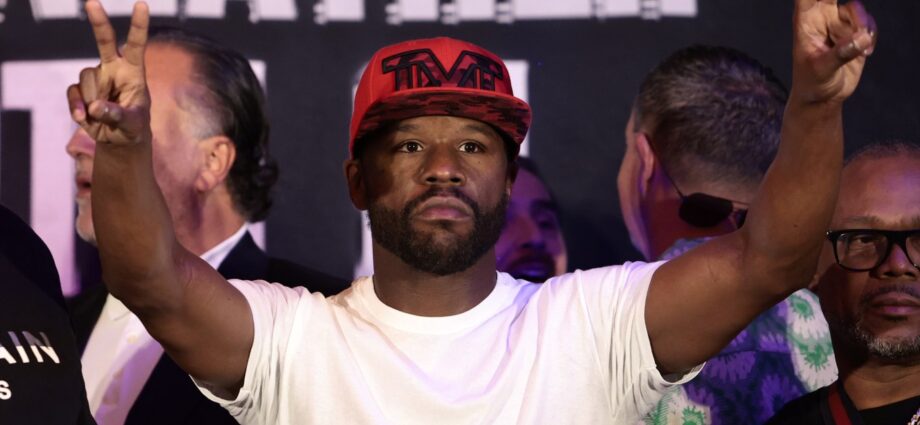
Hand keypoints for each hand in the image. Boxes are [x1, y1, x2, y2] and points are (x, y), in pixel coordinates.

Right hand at [67, 1, 150, 145]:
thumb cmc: (133, 128)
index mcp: (134, 72)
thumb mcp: (132, 126)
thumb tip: (96, 107)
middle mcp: (113, 69)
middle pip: (104, 41)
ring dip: (93, 99)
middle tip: (92, 2)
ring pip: (86, 77)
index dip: (138, 25)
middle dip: (98, 22)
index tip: (142, 5)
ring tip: (104, 116)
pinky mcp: (80, 90)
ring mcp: (95, 77)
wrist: (117, 140)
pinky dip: (77, 108)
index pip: (137, 45)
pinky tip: (84, 119)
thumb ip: (118, 116)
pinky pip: (73, 93)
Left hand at [792, 0, 876, 104]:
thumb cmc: (812, 83)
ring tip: (861, 47)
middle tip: (852, 15)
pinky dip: (871, 34)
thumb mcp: (822, 70)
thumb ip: (840, 53)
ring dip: (862, 25)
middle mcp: (821, 19)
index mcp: (805, 23)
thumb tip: (861, 38)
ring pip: (855, 9)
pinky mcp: (854, 34)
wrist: (823, 98)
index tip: (827, 1)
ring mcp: (838, 25)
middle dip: (849, 7)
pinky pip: (868, 23)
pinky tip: (865, 53)